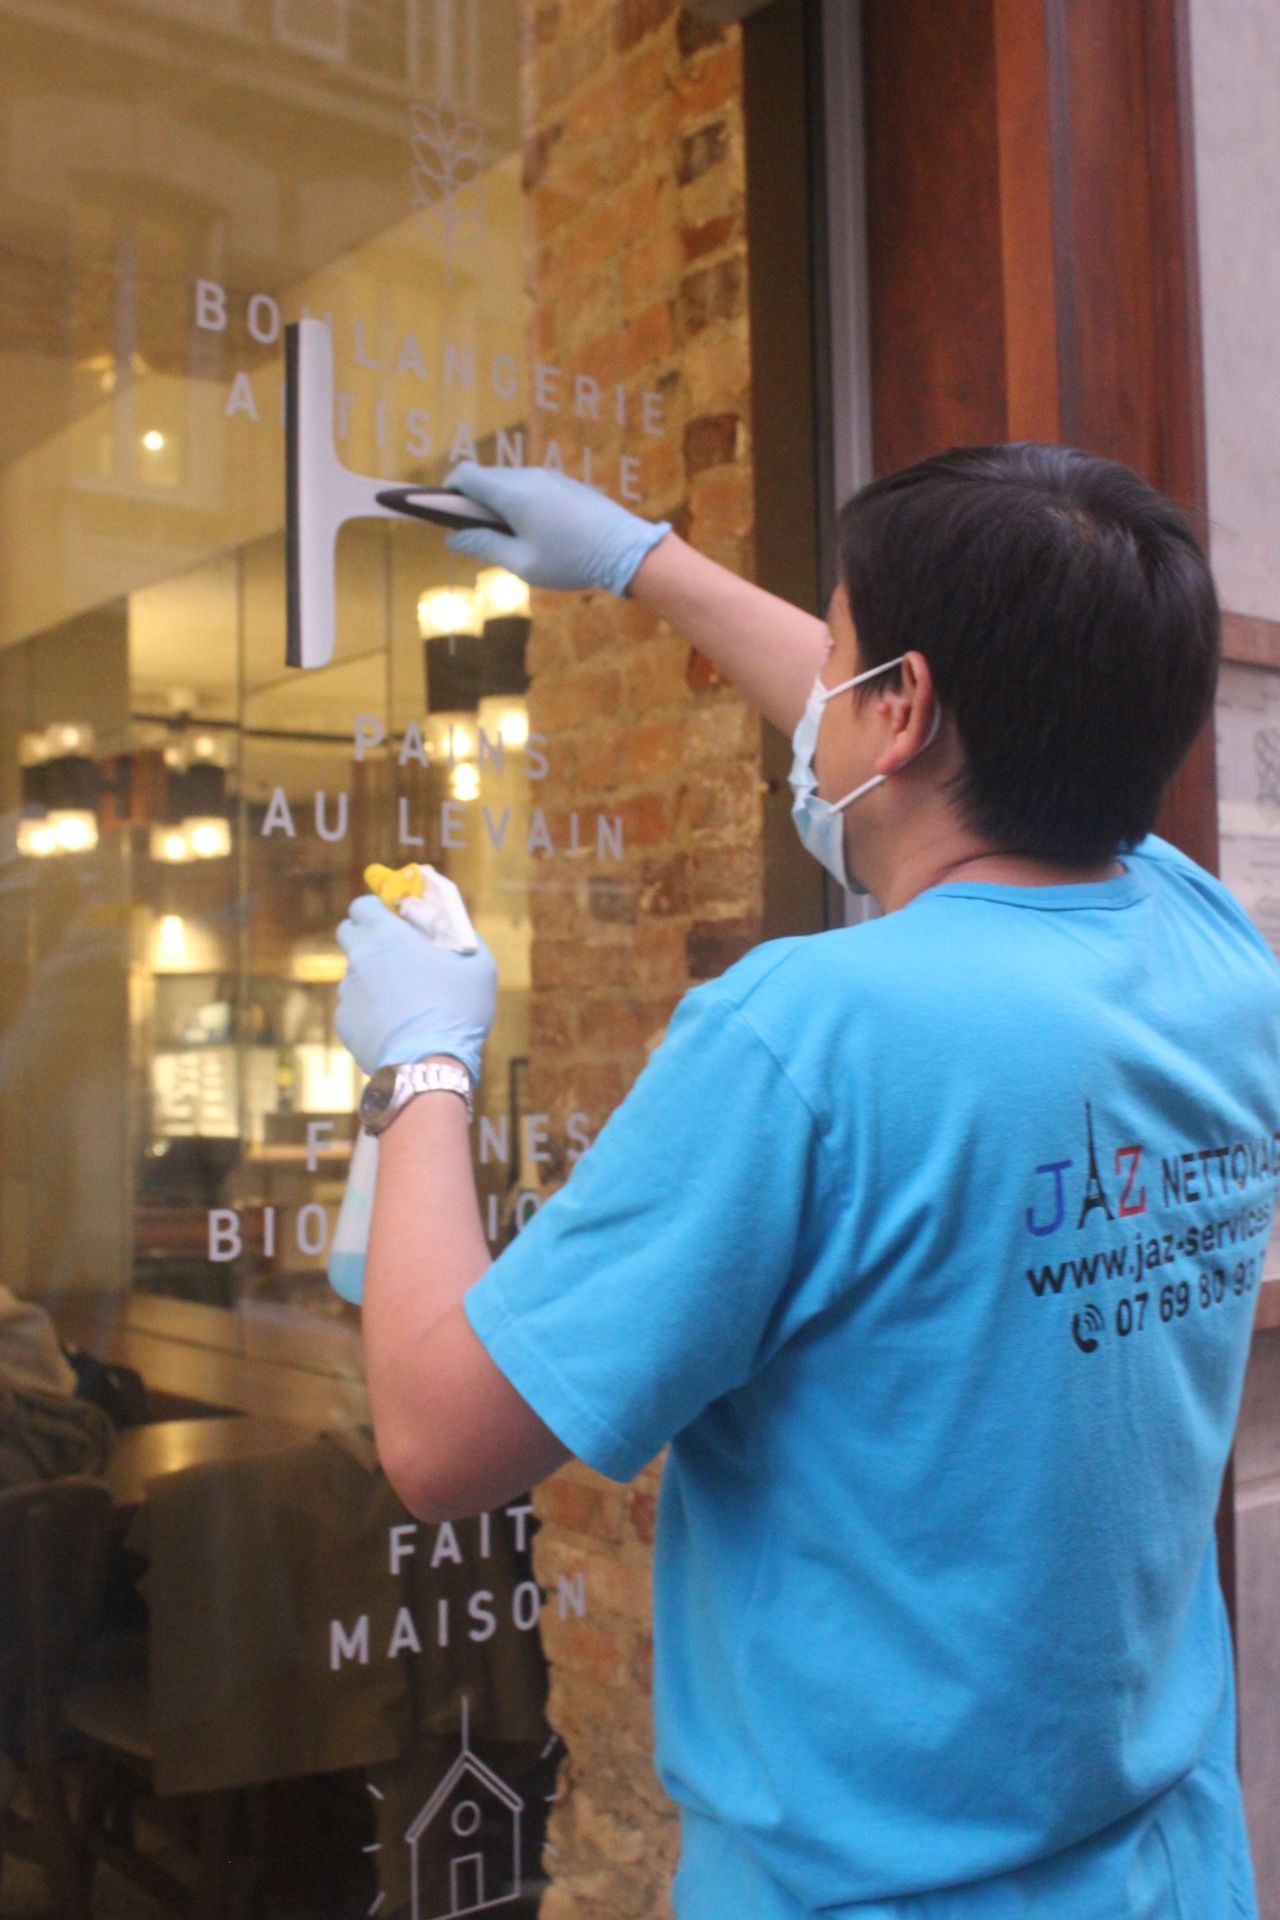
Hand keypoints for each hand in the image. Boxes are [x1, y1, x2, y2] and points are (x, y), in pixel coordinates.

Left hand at [335, 896, 496, 1081]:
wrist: (430, 1066)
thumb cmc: (458, 1010)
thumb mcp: (478, 965)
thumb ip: (462, 935)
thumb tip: (453, 925)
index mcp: (387, 936)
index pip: (362, 905)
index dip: (378, 909)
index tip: (396, 919)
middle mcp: (360, 958)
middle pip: (349, 933)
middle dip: (368, 936)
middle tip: (397, 953)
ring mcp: (348, 992)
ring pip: (355, 973)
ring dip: (374, 976)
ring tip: (406, 1000)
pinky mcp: (345, 1022)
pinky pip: (357, 1006)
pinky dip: (372, 1010)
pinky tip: (398, 1025)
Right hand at [443, 462, 671, 595]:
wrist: (626, 551)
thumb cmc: (571, 560)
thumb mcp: (522, 562)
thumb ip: (484, 546)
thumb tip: (453, 539)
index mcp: (512, 493)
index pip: (465, 475)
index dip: (447, 491)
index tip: (443, 514)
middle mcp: (528, 476)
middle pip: (486, 478)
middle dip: (473, 502)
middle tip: (475, 535)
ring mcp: (549, 476)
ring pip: (509, 482)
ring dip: (498, 503)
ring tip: (510, 538)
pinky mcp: (565, 483)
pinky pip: (531, 486)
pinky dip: (520, 502)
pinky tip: (535, 532)